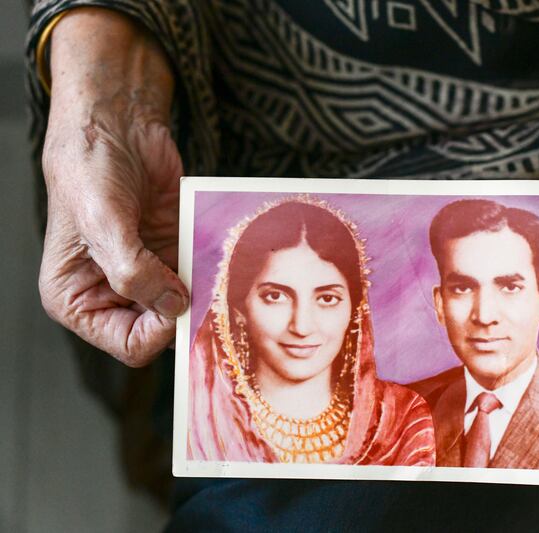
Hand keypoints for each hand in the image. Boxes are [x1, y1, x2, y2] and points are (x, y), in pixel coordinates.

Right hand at [38, 8, 187, 366]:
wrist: (116, 125)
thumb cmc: (90, 169)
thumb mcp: (102, 223)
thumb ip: (132, 272)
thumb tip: (172, 307)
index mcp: (78, 299)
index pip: (129, 344)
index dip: (159, 331)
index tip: (179, 302)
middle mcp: (112, 293)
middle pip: (161, 329)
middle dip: (187, 314)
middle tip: (211, 293)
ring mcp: (147, 274)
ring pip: (186, 304)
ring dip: (204, 291)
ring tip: (217, 271)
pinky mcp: (171, 252)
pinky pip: (199, 275)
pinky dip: (213, 269)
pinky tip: (221, 255)